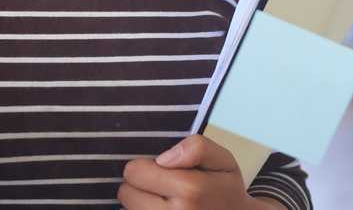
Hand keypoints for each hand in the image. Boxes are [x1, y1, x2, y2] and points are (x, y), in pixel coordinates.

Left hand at [118, 134, 260, 209]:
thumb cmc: (225, 189)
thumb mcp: (223, 160)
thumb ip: (197, 148)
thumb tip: (163, 159)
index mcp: (190, 189)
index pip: (134, 171)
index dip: (145, 166)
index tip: (160, 169)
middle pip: (126, 193)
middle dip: (139, 186)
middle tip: (160, 186)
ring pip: (129, 209)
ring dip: (139, 203)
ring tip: (162, 201)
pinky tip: (160, 209)